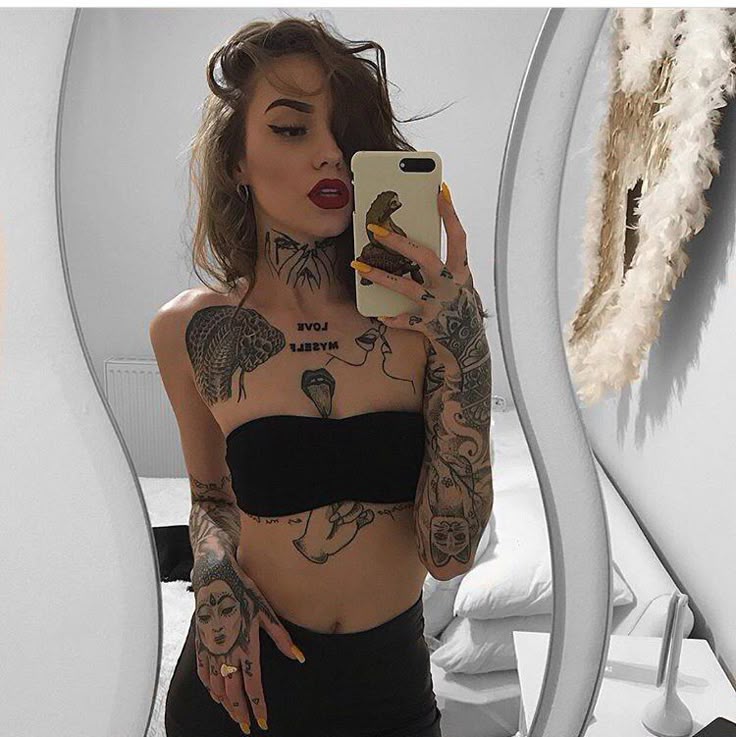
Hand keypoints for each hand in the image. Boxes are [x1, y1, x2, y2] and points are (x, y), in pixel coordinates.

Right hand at [191, 548, 305, 732]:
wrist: (214, 576)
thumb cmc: (243, 589)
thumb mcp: (266, 611)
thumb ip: (281, 637)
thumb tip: (298, 657)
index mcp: (245, 646)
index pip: (252, 686)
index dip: (257, 706)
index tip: (262, 722)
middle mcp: (227, 652)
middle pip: (232, 693)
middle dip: (239, 712)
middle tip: (246, 725)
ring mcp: (211, 649)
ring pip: (217, 687)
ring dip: (225, 704)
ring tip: (234, 714)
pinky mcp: (201, 643)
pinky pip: (204, 674)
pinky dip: (210, 688)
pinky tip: (215, 694)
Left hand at [351, 183, 485, 373]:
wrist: (467, 343)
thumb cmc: (458, 304)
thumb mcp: (459, 280)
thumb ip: (444, 261)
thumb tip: (415, 235)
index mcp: (461, 270)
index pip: (458, 237)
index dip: (450, 214)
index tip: (440, 191)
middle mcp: (450, 285)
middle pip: (425, 257)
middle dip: (399, 242)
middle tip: (376, 230)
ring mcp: (438, 305)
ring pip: (406, 287)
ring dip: (381, 276)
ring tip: (359, 266)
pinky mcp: (428, 324)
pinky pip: (405, 320)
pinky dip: (392, 317)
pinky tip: (379, 313)